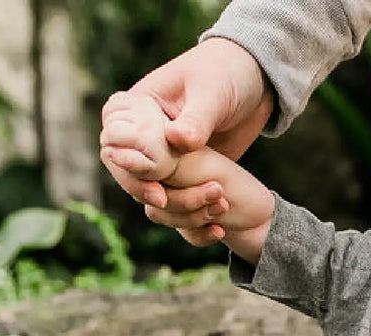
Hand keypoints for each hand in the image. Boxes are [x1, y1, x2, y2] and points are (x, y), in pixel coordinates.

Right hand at [100, 36, 273, 243]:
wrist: (257, 85)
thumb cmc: (226, 74)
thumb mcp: (212, 93)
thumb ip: (195, 120)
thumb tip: (176, 141)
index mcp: (138, 108)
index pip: (113, 140)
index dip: (124, 162)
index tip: (148, 175)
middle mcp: (147, 136)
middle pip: (129, 173)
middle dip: (144, 190)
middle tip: (163, 200)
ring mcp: (167, 158)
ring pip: (156, 194)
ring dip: (179, 207)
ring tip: (212, 206)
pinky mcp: (189, 176)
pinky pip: (182, 203)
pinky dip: (196, 216)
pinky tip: (217, 226)